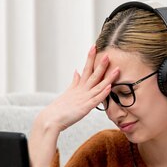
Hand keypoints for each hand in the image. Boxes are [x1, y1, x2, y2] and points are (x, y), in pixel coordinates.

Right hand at [29, 45, 118, 166]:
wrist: (50, 119)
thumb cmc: (59, 108)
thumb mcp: (68, 92)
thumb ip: (74, 82)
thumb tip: (77, 71)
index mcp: (77, 86)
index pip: (86, 69)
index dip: (90, 58)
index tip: (94, 47)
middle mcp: (81, 90)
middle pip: (92, 74)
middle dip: (100, 64)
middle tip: (107, 54)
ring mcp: (84, 98)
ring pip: (98, 86)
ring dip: (107, 77)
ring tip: (116, 69)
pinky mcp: (85, 108)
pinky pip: (96, 100)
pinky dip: (103, 93)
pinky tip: (109, 87)